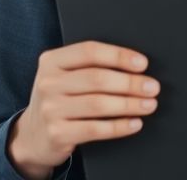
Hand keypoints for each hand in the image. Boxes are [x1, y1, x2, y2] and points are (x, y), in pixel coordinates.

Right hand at [7, 41, 158, 179]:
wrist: (33, 135)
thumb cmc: (58, 100)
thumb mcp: (62, 76)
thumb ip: (88, 66)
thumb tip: (134, 66)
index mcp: (51, 61)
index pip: (89, 51)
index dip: (119, 56)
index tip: (142, 64)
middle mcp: (48, 83)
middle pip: (97, 78)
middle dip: (130, 83)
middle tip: (152, 87)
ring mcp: (51, 109)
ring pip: (98, 104)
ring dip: (129, 104)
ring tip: (149, 104)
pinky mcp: (57, 134)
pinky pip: (95, 129)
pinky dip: (119, 127)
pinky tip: (134, 123)